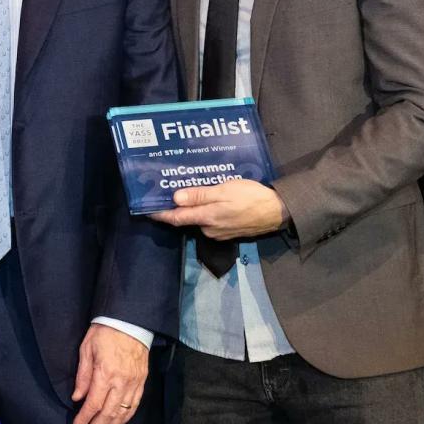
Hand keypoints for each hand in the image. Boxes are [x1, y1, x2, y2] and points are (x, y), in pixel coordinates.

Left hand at [71, 324, 148, 423]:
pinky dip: (126, 418)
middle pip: (107, 413)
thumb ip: (82, 375)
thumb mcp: (86, 349)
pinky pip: (134, 405)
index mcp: (105, 373)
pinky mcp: (142, 381)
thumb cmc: (104, 332)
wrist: (130, 321)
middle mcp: (121, 382)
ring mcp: (134, 382)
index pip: (93, 404)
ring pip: (122, 413)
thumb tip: (77, 398)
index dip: (84, 419)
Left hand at [150, 179, 287, 238]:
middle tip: (167, 191)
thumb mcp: (224, 191)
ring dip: (193, 209)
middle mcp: (209, 229)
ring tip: (187, 191)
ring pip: (199, 220)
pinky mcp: (228, 231)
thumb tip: (176, 198)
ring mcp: (219, 232)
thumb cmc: (251, 197)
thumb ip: (200, 196)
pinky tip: (208, 201)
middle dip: (177, 208)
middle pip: (187, 219)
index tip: (146, 209)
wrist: (277, 212)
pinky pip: (210, 221)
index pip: (176, 218)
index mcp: (206, 218)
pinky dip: (206, 212)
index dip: (160, 214)